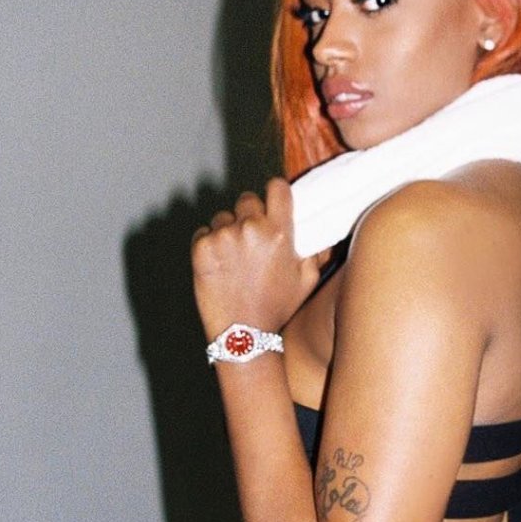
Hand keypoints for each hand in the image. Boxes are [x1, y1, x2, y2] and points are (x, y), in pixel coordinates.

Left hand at [191, 177, 321, 339]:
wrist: (243, 334)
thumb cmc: (277, 309)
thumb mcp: (308, 280)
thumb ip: (314, 250)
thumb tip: (319, 232)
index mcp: (280, 232)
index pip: (277, 187)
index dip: (275, 192)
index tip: (272, 201)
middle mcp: (251, 229)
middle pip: (247, 199)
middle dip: (249, 216)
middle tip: (251, 240)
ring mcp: (223, 237)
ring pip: (223, 217)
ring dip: (227, 231)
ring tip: (234, 260)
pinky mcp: (201, 247)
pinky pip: (204, 233)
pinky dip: (209, 245)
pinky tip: (220, 266)